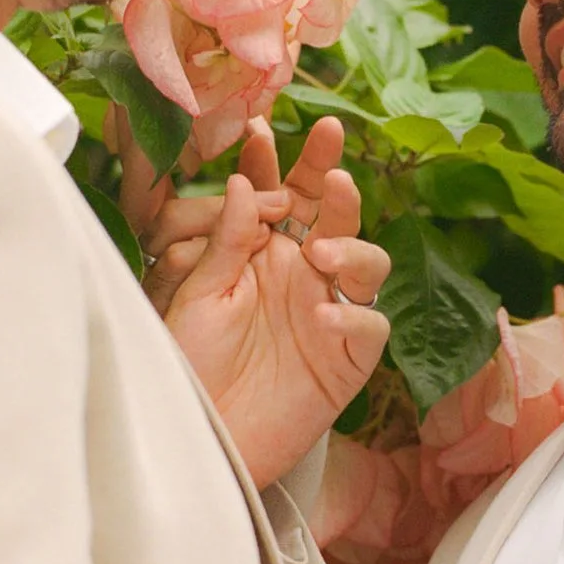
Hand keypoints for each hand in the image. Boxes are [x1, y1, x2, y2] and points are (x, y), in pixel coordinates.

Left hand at [150, 117, 390, 486]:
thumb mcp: (198, 297)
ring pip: (367, 262)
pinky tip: (321, 319)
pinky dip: (351, 318)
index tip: (259, 126)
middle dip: (332, 178)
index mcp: (264, 250)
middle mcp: (304, 272)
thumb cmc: (193, 364)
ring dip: (350, 246)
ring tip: (318, 253)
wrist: (204, 438)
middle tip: (329, 160)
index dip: (275, 159)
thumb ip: (226, 242)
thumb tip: (244, 182)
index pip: (278, 193)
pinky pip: (369, 327)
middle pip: (333, 213)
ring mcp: (331, 311)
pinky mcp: (349, 359)